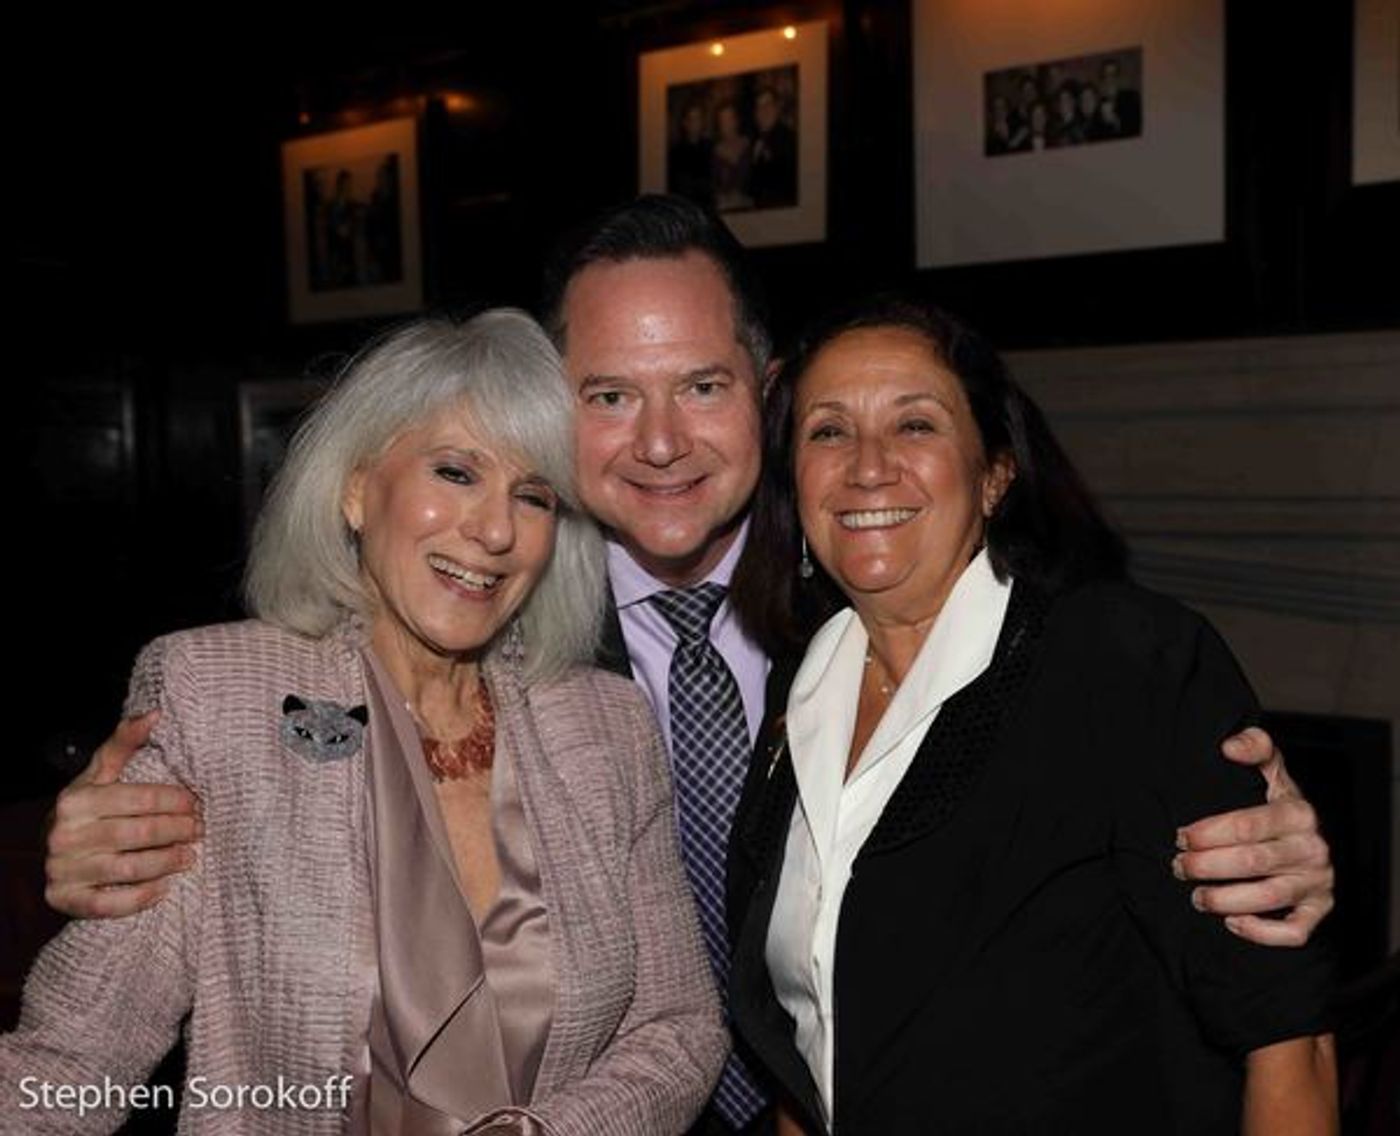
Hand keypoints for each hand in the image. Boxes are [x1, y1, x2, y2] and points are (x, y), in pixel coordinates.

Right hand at [45, 712, 202, 917]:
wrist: (53, 850)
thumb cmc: (89, 808)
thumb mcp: (101, 774)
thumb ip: (124, 744)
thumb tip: (154, 713)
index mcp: (76, 800)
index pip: (138, 799)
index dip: (174, 800)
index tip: (196, 803)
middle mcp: (64, 835)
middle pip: (138, 834)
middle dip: (176, 831)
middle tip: (199, 830)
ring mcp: (62, 870)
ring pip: (129, 868)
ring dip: (167, 863)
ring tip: (190, 857)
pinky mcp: (65, 900)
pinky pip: (109, 904)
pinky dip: (140, 898)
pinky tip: (164, 888)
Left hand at [1173, 727, 1332, 946]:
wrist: (1303, 835)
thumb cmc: (1274, 802)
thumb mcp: (1268, 769)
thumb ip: (1253, 747)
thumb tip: (1229, 746)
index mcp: (1298, 812)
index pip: (1247, 824)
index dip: (1208, 833)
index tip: (1181, 837)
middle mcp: (1312, 848)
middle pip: (1252, 862)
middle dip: (1207, 866)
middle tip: (1178, 867)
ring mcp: (1318, 881)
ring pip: (1268, 898)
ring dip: (1225, 899)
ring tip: (1196, 897)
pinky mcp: (1319, 909)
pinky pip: (1295, 931)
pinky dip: (1262, 932)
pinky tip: (1232, 922)